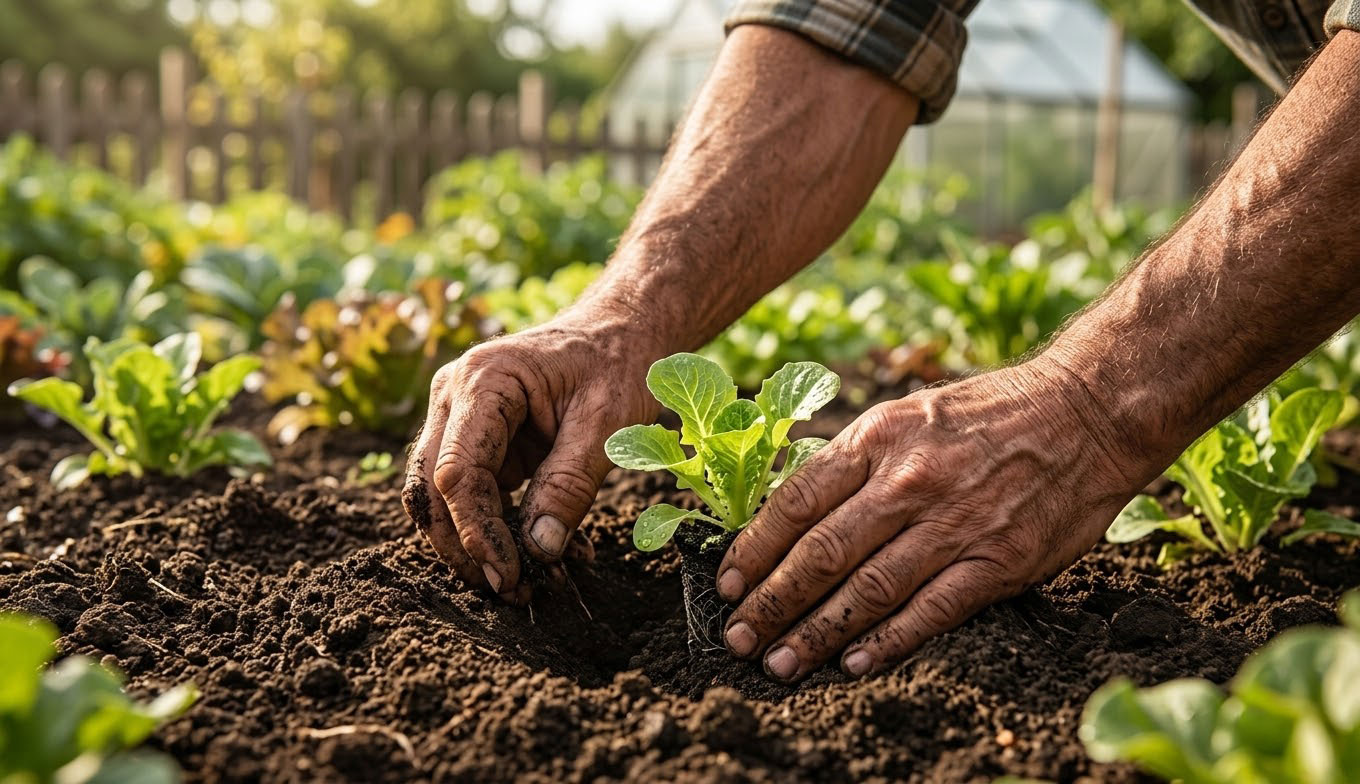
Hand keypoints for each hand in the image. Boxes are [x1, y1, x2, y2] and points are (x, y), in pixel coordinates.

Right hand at [401, 312, 659, 601]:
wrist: (623, 330)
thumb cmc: (618, 362)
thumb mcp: (607, 424)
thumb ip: (570, 485)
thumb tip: (540, 550)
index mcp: (483, 381)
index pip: (456, 472)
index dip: (477, 532)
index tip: (508, 575)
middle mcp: (456, 397)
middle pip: (431, 489)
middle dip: (465, 547)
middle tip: (510, 592)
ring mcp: (461, 419)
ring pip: (441, 497)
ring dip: (475, 544)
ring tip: (525, 584)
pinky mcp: (479, 441)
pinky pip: (473, 494)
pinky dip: (499, 529)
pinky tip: (545, 556)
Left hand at [715, 357, 1157, 681]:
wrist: (1086, 411)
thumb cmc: (988, 413)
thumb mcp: (908, 413)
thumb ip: (854, 459)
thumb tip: (793, 506)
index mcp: (878, 438)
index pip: (796, 501)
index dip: (755, 548)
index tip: (727, 582)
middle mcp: (908, 482)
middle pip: (821, 553)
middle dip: (771, 601)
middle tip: (738, 636)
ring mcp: (954, 523)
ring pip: (869, 589)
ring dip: (816, 631)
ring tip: (780, 661)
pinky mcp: (999, 560)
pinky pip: (932, 610)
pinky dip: (888, 640)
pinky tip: (853, 663)